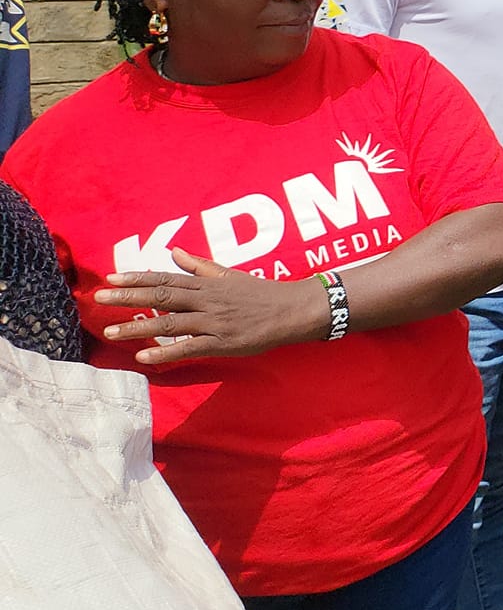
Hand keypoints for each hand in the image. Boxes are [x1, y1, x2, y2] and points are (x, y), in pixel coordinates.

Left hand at [95, 248, 327, 364]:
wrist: (294, 310)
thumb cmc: (262, 293)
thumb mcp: (230, 275)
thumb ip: (200, 267)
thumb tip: (175, 252)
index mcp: (207, 284)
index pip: (166, 279)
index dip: (138, 278)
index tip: (112, 279)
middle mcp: (207, 300)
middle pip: (162, 297)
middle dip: (129, 297)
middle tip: (100, 298)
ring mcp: (214, 322)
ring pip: (170, 323)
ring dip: (138, 328)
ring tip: (110, 332)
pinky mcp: (223, 342)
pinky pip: (190, 348)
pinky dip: (166, 353)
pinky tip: (143, 356)